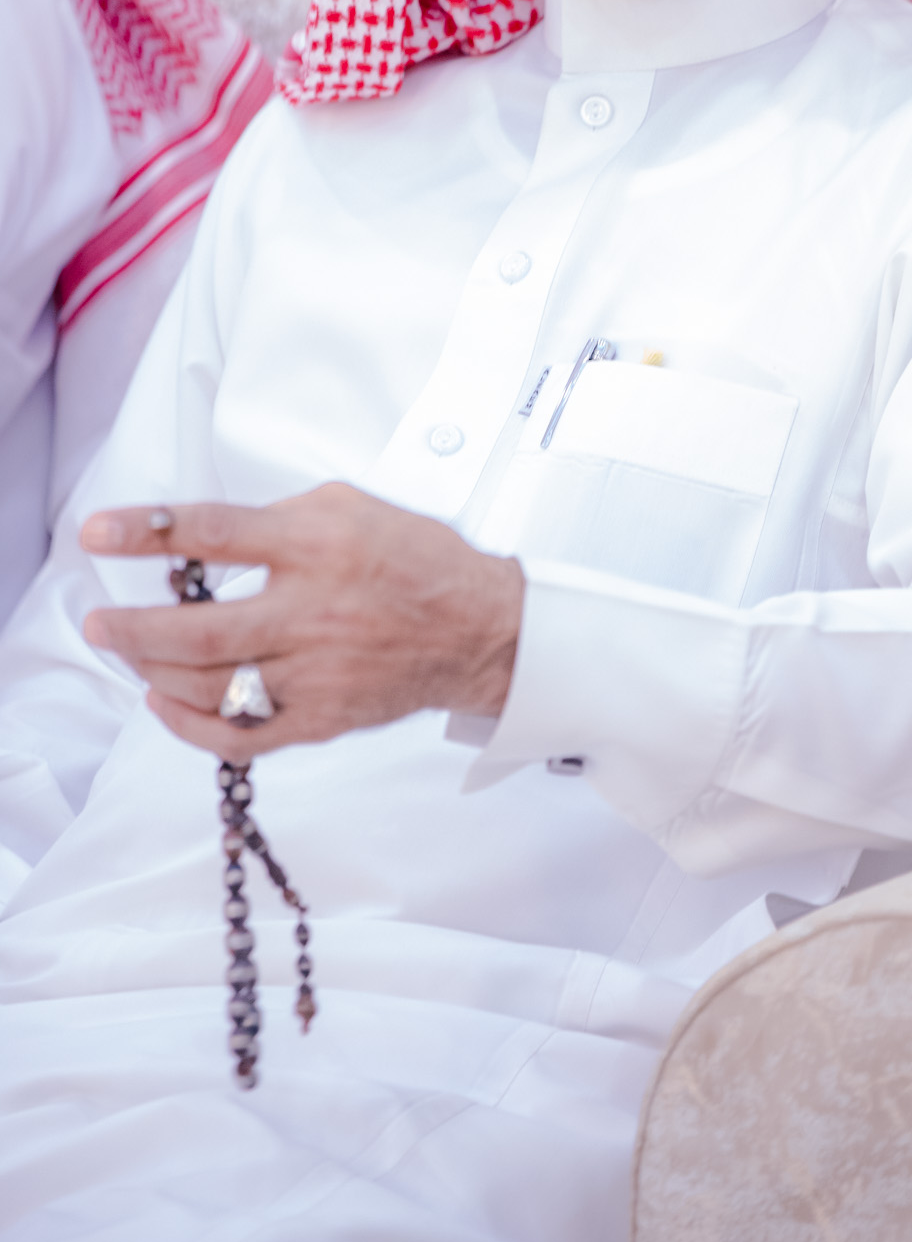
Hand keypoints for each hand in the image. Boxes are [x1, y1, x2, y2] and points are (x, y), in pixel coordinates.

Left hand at [80, 483, 523, 759]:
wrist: (480, 628)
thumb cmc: (416, 562)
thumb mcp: (350, 506)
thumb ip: (277, 517)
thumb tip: (206, 536)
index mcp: (319, 545)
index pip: (214, 533)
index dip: (147, 532)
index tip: (100, 533)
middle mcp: (313, 611)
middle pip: (195, 630)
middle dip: (131, 628)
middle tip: (100, 623)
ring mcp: (316, 672)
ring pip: (208, 685)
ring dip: (153, 671)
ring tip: (132, 655)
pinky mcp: (322, 718)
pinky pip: (239, 736)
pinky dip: (189, 725)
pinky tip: (167, 704)